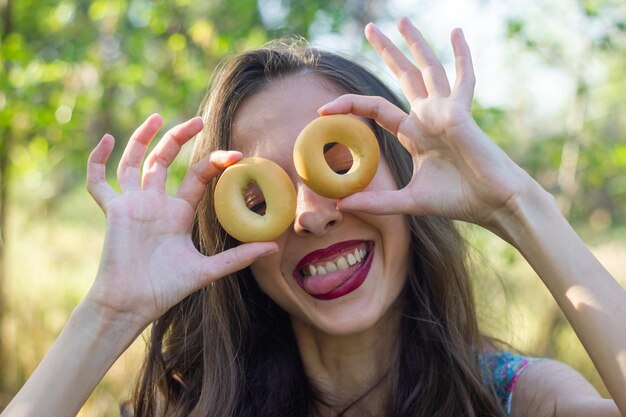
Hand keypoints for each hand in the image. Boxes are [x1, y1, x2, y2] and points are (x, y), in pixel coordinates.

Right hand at [85, 114, 276, 328]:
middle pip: (166, 160)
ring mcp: (133, 204)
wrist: (134, 304)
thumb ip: (238, 257)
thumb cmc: (167, 288)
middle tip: (198, 120)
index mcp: (178, 212)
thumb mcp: (208, 270)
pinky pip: (99, 182)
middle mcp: (156, 203)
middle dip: (180, 138)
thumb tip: (274, 247)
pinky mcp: (113, 211)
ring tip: (157, 117)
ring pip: (134, 162)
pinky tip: (105, 139)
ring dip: (143, 138)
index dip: (215, 162)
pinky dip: (97, 161)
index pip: (197, 176)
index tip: (237, 155)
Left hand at [320, 18, 538, 231]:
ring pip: (428, 69)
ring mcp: (445, 111)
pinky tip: (456, 33)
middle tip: (370, 29)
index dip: (350, 105)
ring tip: (403, 20)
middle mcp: (429, 117)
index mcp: (415, 133)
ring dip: (416, 44)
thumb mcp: (408, 201)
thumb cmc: (457, 200)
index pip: (376, 108)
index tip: (322, 110)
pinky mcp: (460, 113)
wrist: (492, 203)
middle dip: (388, 52)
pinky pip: (463, 77)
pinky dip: (461, 56)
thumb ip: (377, 202)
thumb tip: (339, 206)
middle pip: (404, 76)